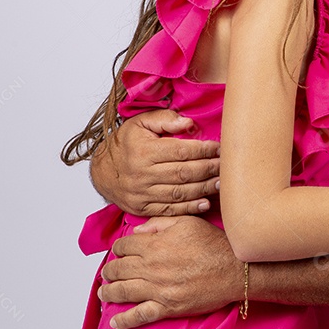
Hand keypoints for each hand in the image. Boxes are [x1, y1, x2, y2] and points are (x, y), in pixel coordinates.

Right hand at [90, 110, 219, 215]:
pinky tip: (205, 202)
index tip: (220, 148)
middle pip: (183, 173)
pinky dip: (189, 207)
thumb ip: (165, 119)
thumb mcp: (140, 122)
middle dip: (208, 169)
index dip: (203, 150)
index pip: (181, 151)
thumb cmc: (126, 143)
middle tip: (227, 166)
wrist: (102, 170)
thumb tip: (188, 123)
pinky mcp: (142, 207)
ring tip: (221, 183)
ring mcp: (141, 193)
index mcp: (143, 151)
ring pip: (179, 192)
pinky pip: (169, 209)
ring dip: (203, 189)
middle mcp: (141, 174)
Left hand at [99, 216, 240, 328]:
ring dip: (109, 292)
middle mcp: (152, 267)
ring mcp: (158, 289)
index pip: (124, 246)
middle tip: (107, 273)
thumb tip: (138, 231)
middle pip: (119, 269)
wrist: (235, 270)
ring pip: (123, 292)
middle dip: (109, 271)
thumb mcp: (188, 222)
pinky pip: (140, 316)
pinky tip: (115, 322)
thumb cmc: (215, 244)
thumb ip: (159, 223)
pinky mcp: (167, 307)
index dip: (118, 249)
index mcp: (156, 244)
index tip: (118, 252)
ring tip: (103, 292)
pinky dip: (124, 320)